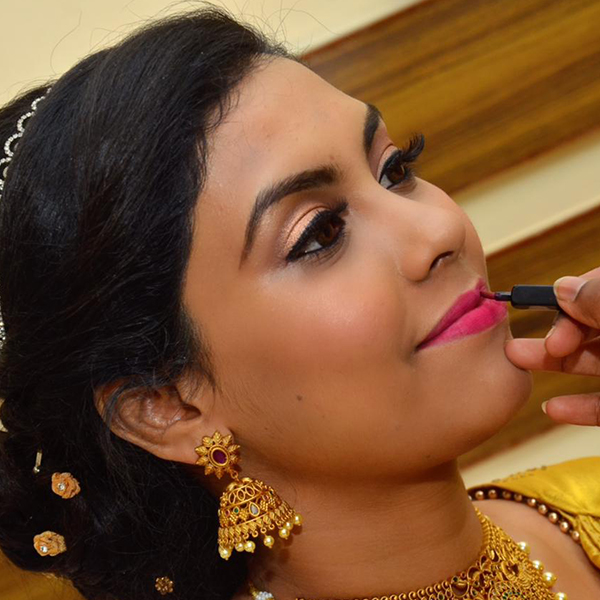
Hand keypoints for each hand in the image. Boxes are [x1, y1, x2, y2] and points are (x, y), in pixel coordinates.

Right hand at [505, 267, 599, 425]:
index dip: (570, 294)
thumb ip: (599, 300)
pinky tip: (553, 408)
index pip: (595, 289)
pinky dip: (579, 407)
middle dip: (554, 332)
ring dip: (553, 364)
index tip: (552, 306)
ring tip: (517, 360)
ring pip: (591, 362)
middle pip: (587, 326)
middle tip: (527, 343)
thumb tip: (563, 289)